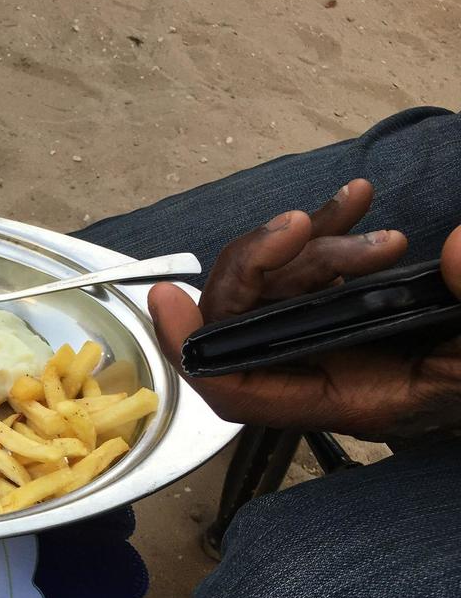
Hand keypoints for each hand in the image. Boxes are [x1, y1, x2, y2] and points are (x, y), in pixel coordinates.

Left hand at [148, 178, 460, 437]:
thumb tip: (456, 250)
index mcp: (335, 400)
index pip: (234, 387)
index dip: (190, 349)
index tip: (167, 299)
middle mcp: (311, 370)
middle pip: (239, 321)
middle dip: (259, 264)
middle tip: (303, 223)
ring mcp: (321, 336)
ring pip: (272, 284)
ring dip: (310, 239)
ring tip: (356, 205)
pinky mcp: (341, 308)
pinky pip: (309, 267)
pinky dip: (329, 229)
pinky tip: (355, 197)